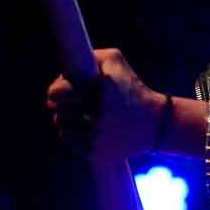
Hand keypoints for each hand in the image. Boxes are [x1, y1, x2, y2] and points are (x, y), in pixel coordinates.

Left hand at [45, 47, 164, 159]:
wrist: (155, 123)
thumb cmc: (133, 89)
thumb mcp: (116, 62)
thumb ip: (92, 56)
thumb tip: (66, 66)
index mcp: (104, 90)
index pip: (60, 91)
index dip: (54, 90)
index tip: (55, 91)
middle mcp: (100, 115)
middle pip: (57, 109)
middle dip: (54, 104)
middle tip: (56, 103)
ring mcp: (98, 137)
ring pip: (61, 125)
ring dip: (62, 118)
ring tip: (69, 114)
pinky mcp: (97, 153)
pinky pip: (70, 140)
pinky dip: (69, 133)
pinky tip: (76, 127)